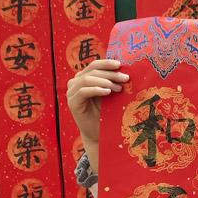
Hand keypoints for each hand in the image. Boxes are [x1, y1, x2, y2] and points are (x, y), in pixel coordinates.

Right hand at [65, 58, 128, 172]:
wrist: (100, 134)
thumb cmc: (107, 114)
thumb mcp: (111, 95)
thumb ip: (112, 83)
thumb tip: (126, 72)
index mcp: (84, 78)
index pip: (94, 65)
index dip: (107, 63)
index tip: (121, 65)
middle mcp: (75, 82)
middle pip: (92, 71)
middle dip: (110, 73)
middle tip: (125, 78)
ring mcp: (72, 92)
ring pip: (87, 79)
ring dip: (105, 81)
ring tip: (118, 88)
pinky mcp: (72, 102)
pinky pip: (83, 91)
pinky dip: (96, 89)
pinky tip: (108, 92)